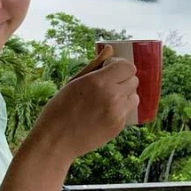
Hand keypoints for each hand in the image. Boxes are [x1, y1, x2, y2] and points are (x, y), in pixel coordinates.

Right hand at [29, 45, 139, 161]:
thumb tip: (110, 49)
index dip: (120, 66)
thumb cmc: (60, 108)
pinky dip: (120, 109)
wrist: (55, 141)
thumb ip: (95, 64)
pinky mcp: (119, 126)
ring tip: (106, 99)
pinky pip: (128, 111)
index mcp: (98, 82)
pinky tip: (103, 112)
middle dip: (123, 79)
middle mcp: (111, 96)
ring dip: (125, 95)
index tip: (110, 69)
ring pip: (134, 96)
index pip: (128, 67)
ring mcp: (117, 113)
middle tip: (107, 84)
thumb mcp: (73, 82)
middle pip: (134, 80)